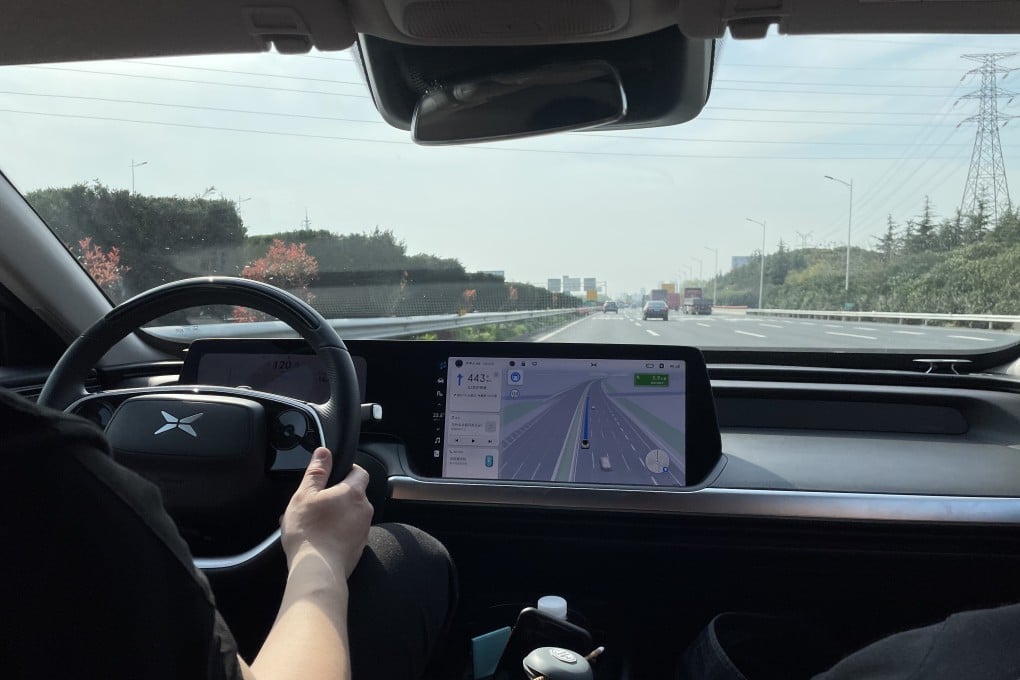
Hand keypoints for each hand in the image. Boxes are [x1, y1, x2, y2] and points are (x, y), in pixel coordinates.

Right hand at [280, 447, 372, 578]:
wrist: (317, 571)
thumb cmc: (309, 532)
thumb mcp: (305, 495)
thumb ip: (316, 471)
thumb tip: (324, 452)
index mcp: (353, 493)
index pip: (359, 472)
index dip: (347, 470)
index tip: (333, 474)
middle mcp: (364, 510)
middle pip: (354, 495)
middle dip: (337, 496)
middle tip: (316, 502)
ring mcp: (363, 531)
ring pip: (350, 515)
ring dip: (336, 515)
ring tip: (313, 523)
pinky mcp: (358, 548)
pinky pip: (348, 534)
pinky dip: (337, 533)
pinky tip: (318, 539)